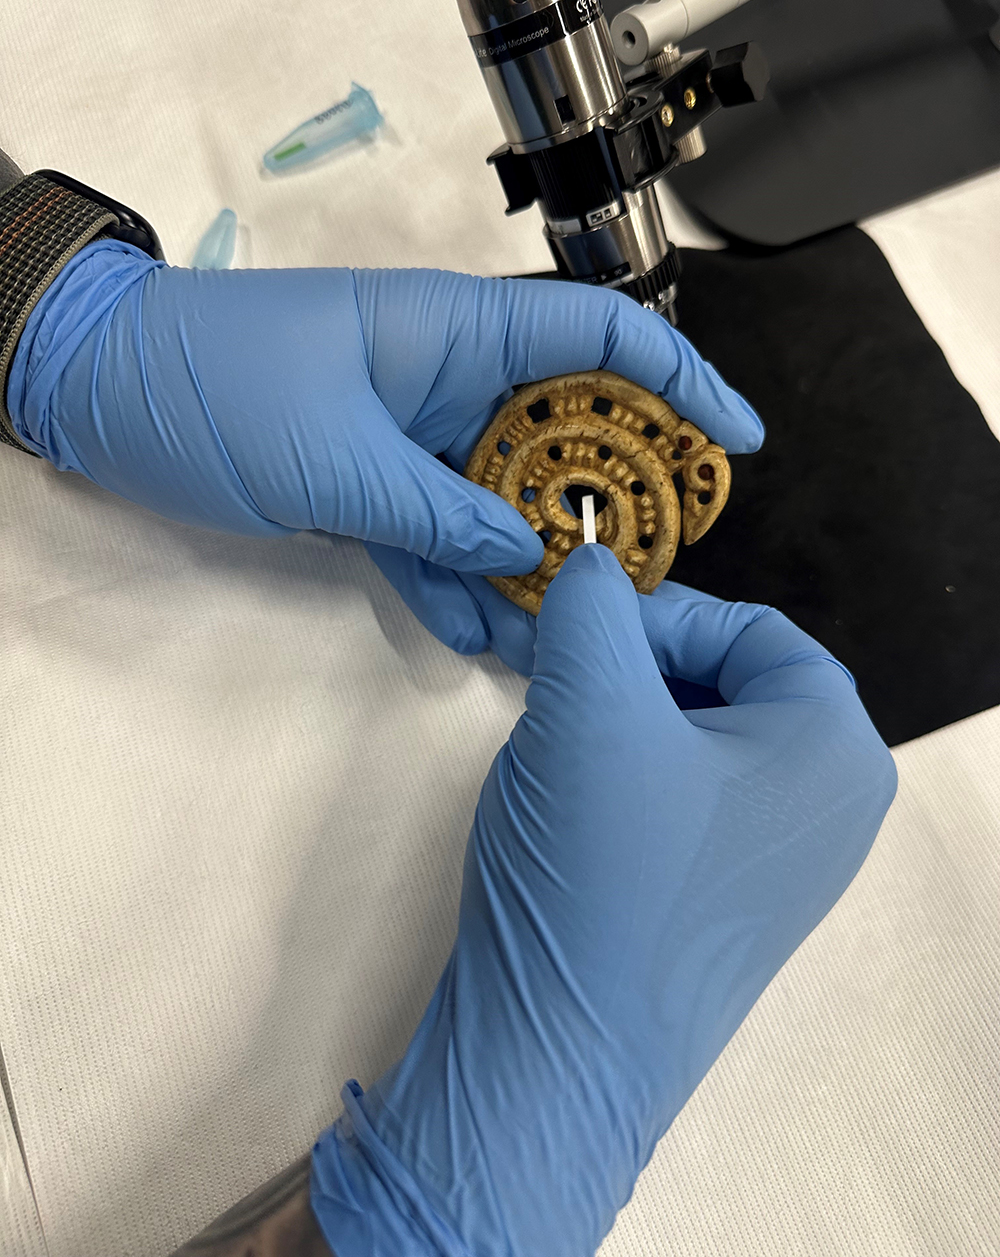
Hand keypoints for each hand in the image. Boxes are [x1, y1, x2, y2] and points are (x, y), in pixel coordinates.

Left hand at [6, 246, 761, 580]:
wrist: (103, 392)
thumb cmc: (216, 384)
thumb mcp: (337, 459)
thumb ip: (441, 515)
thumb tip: (526, 558)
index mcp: (457, 334)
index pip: (601, 338)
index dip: (680, 382)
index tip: (731, 441)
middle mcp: (451, 382)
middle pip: (566, 436)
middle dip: (611, 504)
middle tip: (650, 575)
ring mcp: (414, 439)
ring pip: (505, 503)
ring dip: (536, 567)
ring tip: (572, 635)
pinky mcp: (375, 488)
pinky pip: (440, 540)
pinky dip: (462, 587)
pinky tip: (489, 640)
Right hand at [309, 547, 896, 1255]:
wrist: (559, 1053)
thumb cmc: (597, 867)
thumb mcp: (588, 703)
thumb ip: (592, 602)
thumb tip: (590, 561)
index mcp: (836, 749)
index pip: (752, 629)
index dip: (656, 614)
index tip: (575, 623)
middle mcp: (834, 807)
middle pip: (729, 683)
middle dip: (630, 667)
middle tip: (553, 673)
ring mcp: (786, 865)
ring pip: (698, 741)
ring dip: (618, 718)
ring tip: (553, 737)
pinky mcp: (732, 903)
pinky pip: (687, 803)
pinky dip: (626, 777)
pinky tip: (571, 799)